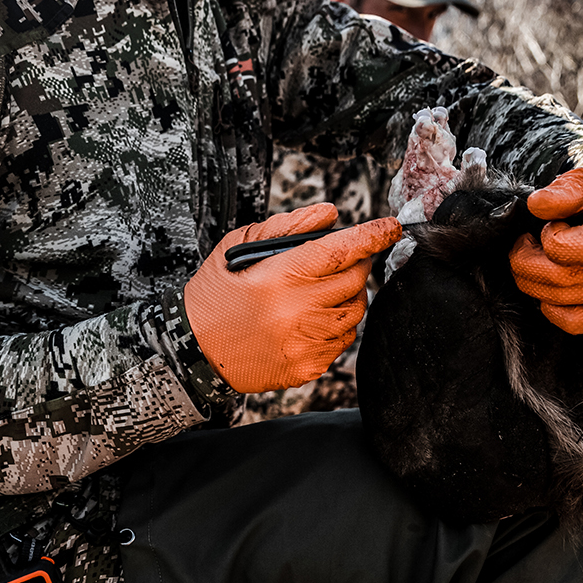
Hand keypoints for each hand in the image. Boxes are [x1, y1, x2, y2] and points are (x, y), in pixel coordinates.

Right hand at [184, 204, 402, 391]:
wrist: (192, 351)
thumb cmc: (214, 295)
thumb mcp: (238, 248)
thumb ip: (287, 227)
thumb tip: (330, 215)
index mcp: (281, 277)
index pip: (343, 250)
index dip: (373, 234)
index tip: (390, 227)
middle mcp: (298, 312)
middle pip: (356, 280)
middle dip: (357, 264)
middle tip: (342, 259)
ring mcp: (305, 343)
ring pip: (355, 312)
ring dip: (348, 296)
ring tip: (321, 291)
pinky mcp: (307, 368)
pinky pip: (342, 342)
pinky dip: (336, 326)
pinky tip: (310, 320)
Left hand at [510, 166, 582, 333]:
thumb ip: (565, 190)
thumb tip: (535, 205)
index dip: (551, 240)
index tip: (550, 226)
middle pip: (566, 281)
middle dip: (527, 264)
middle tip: (523, 245)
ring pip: (566, 306)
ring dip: (534, 286)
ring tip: (534, 262)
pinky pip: (580, 324)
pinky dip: (553, 310)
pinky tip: (550, 287)